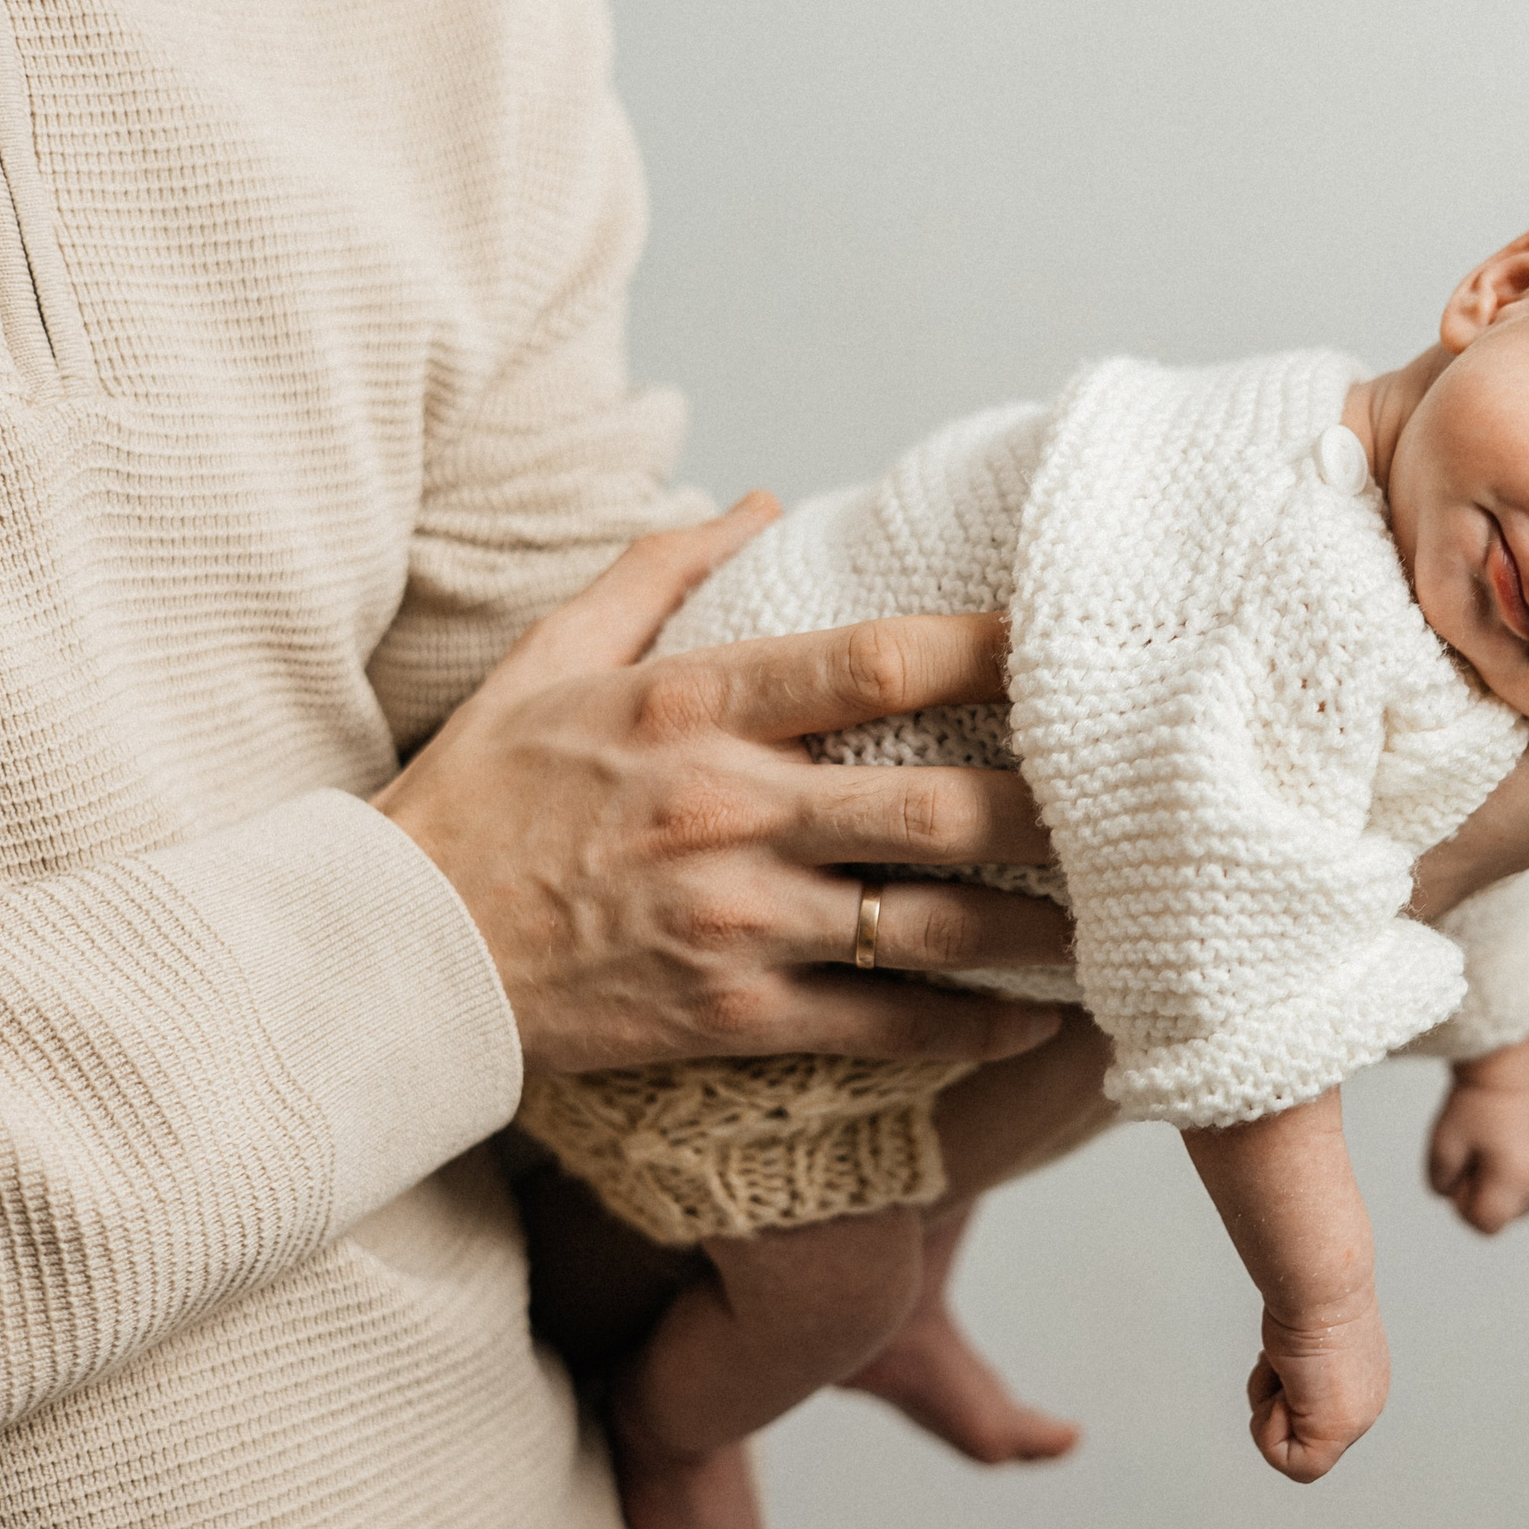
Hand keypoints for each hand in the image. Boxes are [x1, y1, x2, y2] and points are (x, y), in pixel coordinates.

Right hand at [375, 495, 1071, 1073]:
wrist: (394, 953)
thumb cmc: (479, 795)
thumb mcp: (552, 657)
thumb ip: (662, 569)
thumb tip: (767, 499)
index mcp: (692, 706)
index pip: (875, 662)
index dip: (990, 649)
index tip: (1068, 645)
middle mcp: (728, 810)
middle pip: (934, 804)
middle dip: (1050, 810)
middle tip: (1133, 804)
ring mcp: (735, 921)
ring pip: (928, 926)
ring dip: (1036, 929)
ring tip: (1118, 919)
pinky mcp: (730, 1015)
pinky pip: (881, 1024)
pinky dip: (970, 1029)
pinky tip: (1036, 1023)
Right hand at [1246, 1291, 1389, 1483]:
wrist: (1320, 1289)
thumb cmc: (1308, 1298)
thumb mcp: (1303, 1338)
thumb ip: (1300, 1367)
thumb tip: (1282, 1370)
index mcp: (1360, 1386)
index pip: (1310, 1416)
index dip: (1279, 1393)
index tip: (1283, 1360)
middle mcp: (1362, 1408)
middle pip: (1300, 1436)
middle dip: (1272, 1403)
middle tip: (1282, 1367)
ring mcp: (1354, 1423)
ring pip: (1290, 1452)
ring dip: (1267, 1408)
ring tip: (1285, 1370)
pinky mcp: (1336, 1432)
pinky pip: (1291, 1464)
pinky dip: (1269, 1429)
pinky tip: (1286, 1389)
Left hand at [1425, 1037, 1528, 1233]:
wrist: (1504, 1068)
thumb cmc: (1470, 1105)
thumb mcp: (1441, 1147)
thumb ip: (1441, 1186)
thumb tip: (1456, 1200)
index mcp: (1516, 1180)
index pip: (1486, 1224)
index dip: (1464, 1205)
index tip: (1460, 1172)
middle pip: (1505, 1217)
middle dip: (1484, 1195)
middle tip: (1475, 1155)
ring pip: (1522, 1204)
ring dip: (1503, 1187)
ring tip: (1493, 1149)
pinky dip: (1519, 1174)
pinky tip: (1508, 1145)